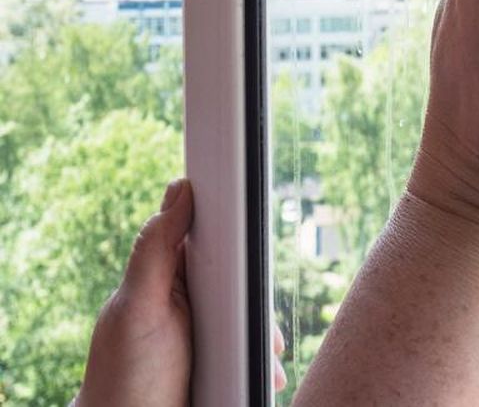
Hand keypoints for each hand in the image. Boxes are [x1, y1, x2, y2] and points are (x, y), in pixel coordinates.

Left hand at [75, 179, 286, 406]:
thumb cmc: (123, 377)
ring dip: (268, 338)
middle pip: (245, 280)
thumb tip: (180, 189)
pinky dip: (267, 362)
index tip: (257, 242)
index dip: (239, 237)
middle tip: (264, 325)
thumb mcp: (138, 307)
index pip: (213, 239)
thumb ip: (154, 250)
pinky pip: (258, 352)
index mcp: (169, 278)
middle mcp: (192, 301)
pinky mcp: (225, 361)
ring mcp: (209, 333)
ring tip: (268, 359)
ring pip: (257, 318)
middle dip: (261, 303)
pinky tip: (266, 374)